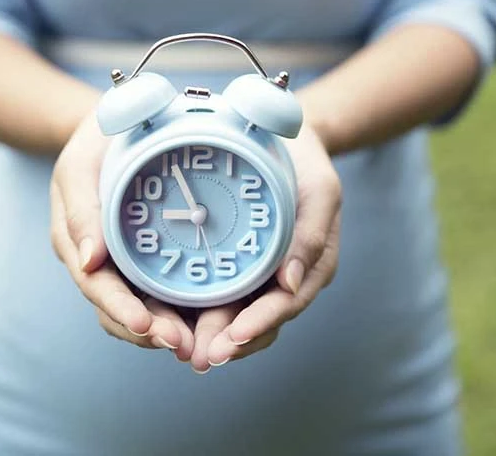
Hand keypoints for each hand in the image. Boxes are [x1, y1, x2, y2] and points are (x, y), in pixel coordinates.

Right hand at [49, 109, 194, 359]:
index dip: (121, 310)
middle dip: (150, 332)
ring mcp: (124, 262)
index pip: (98, 287)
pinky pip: (162, 290)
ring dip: (167, 329)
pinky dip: (181, 309)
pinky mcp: (149, 257)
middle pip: (120, 309)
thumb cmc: (95, 143)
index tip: (147, 327)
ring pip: (142, 308)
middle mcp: (100, 262)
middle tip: (184, 346)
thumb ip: (81, 210)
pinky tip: (206, 321)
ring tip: (197, 345)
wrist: (115, 127)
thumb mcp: (79, 166)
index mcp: (77, 244)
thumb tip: (91, 262)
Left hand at [188, 124, 341, 371]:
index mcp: (310, 264)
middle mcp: (285, 275)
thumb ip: (312, 233)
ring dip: (213, 334)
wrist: (286, 138)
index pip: (284, 305)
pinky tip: (174, 317)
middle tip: (199, 358)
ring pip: (237, 312)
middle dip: (230, 342)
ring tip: (183, 350)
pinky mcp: (237, 260)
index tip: (232, 339)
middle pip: (259, 319)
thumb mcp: (321, 190)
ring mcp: (261, 271)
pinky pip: (221, 290)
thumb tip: (289, 283)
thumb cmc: (306, 163)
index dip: (259, 325)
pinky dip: (201, 308)